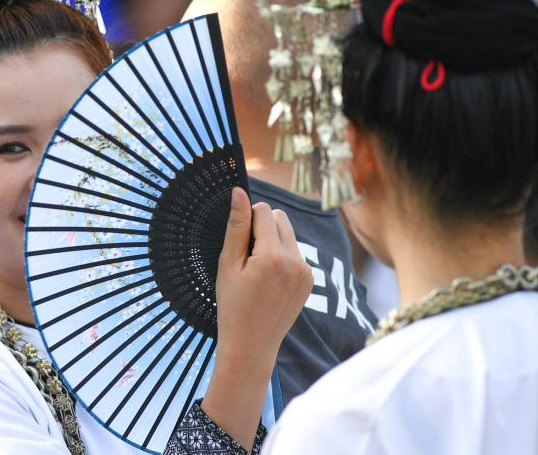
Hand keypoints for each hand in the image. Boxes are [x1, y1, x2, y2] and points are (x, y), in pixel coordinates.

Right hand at [215, 188, 311, 373]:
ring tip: (257, 271)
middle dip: (262, 227)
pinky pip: (295, 253)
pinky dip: (282, 257)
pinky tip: (268, 281)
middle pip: (280, 218)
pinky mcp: (309, 280)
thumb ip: (236, 226)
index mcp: (273, 256)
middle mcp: (295, 261)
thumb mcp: (228, 264)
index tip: (238, 244)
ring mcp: (306, 272)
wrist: (251, 345)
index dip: (247, 221)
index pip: (264, 211)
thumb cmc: (232, 306)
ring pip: (288, 234)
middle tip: (246, 257)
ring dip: (272, 241)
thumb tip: (239, 192)